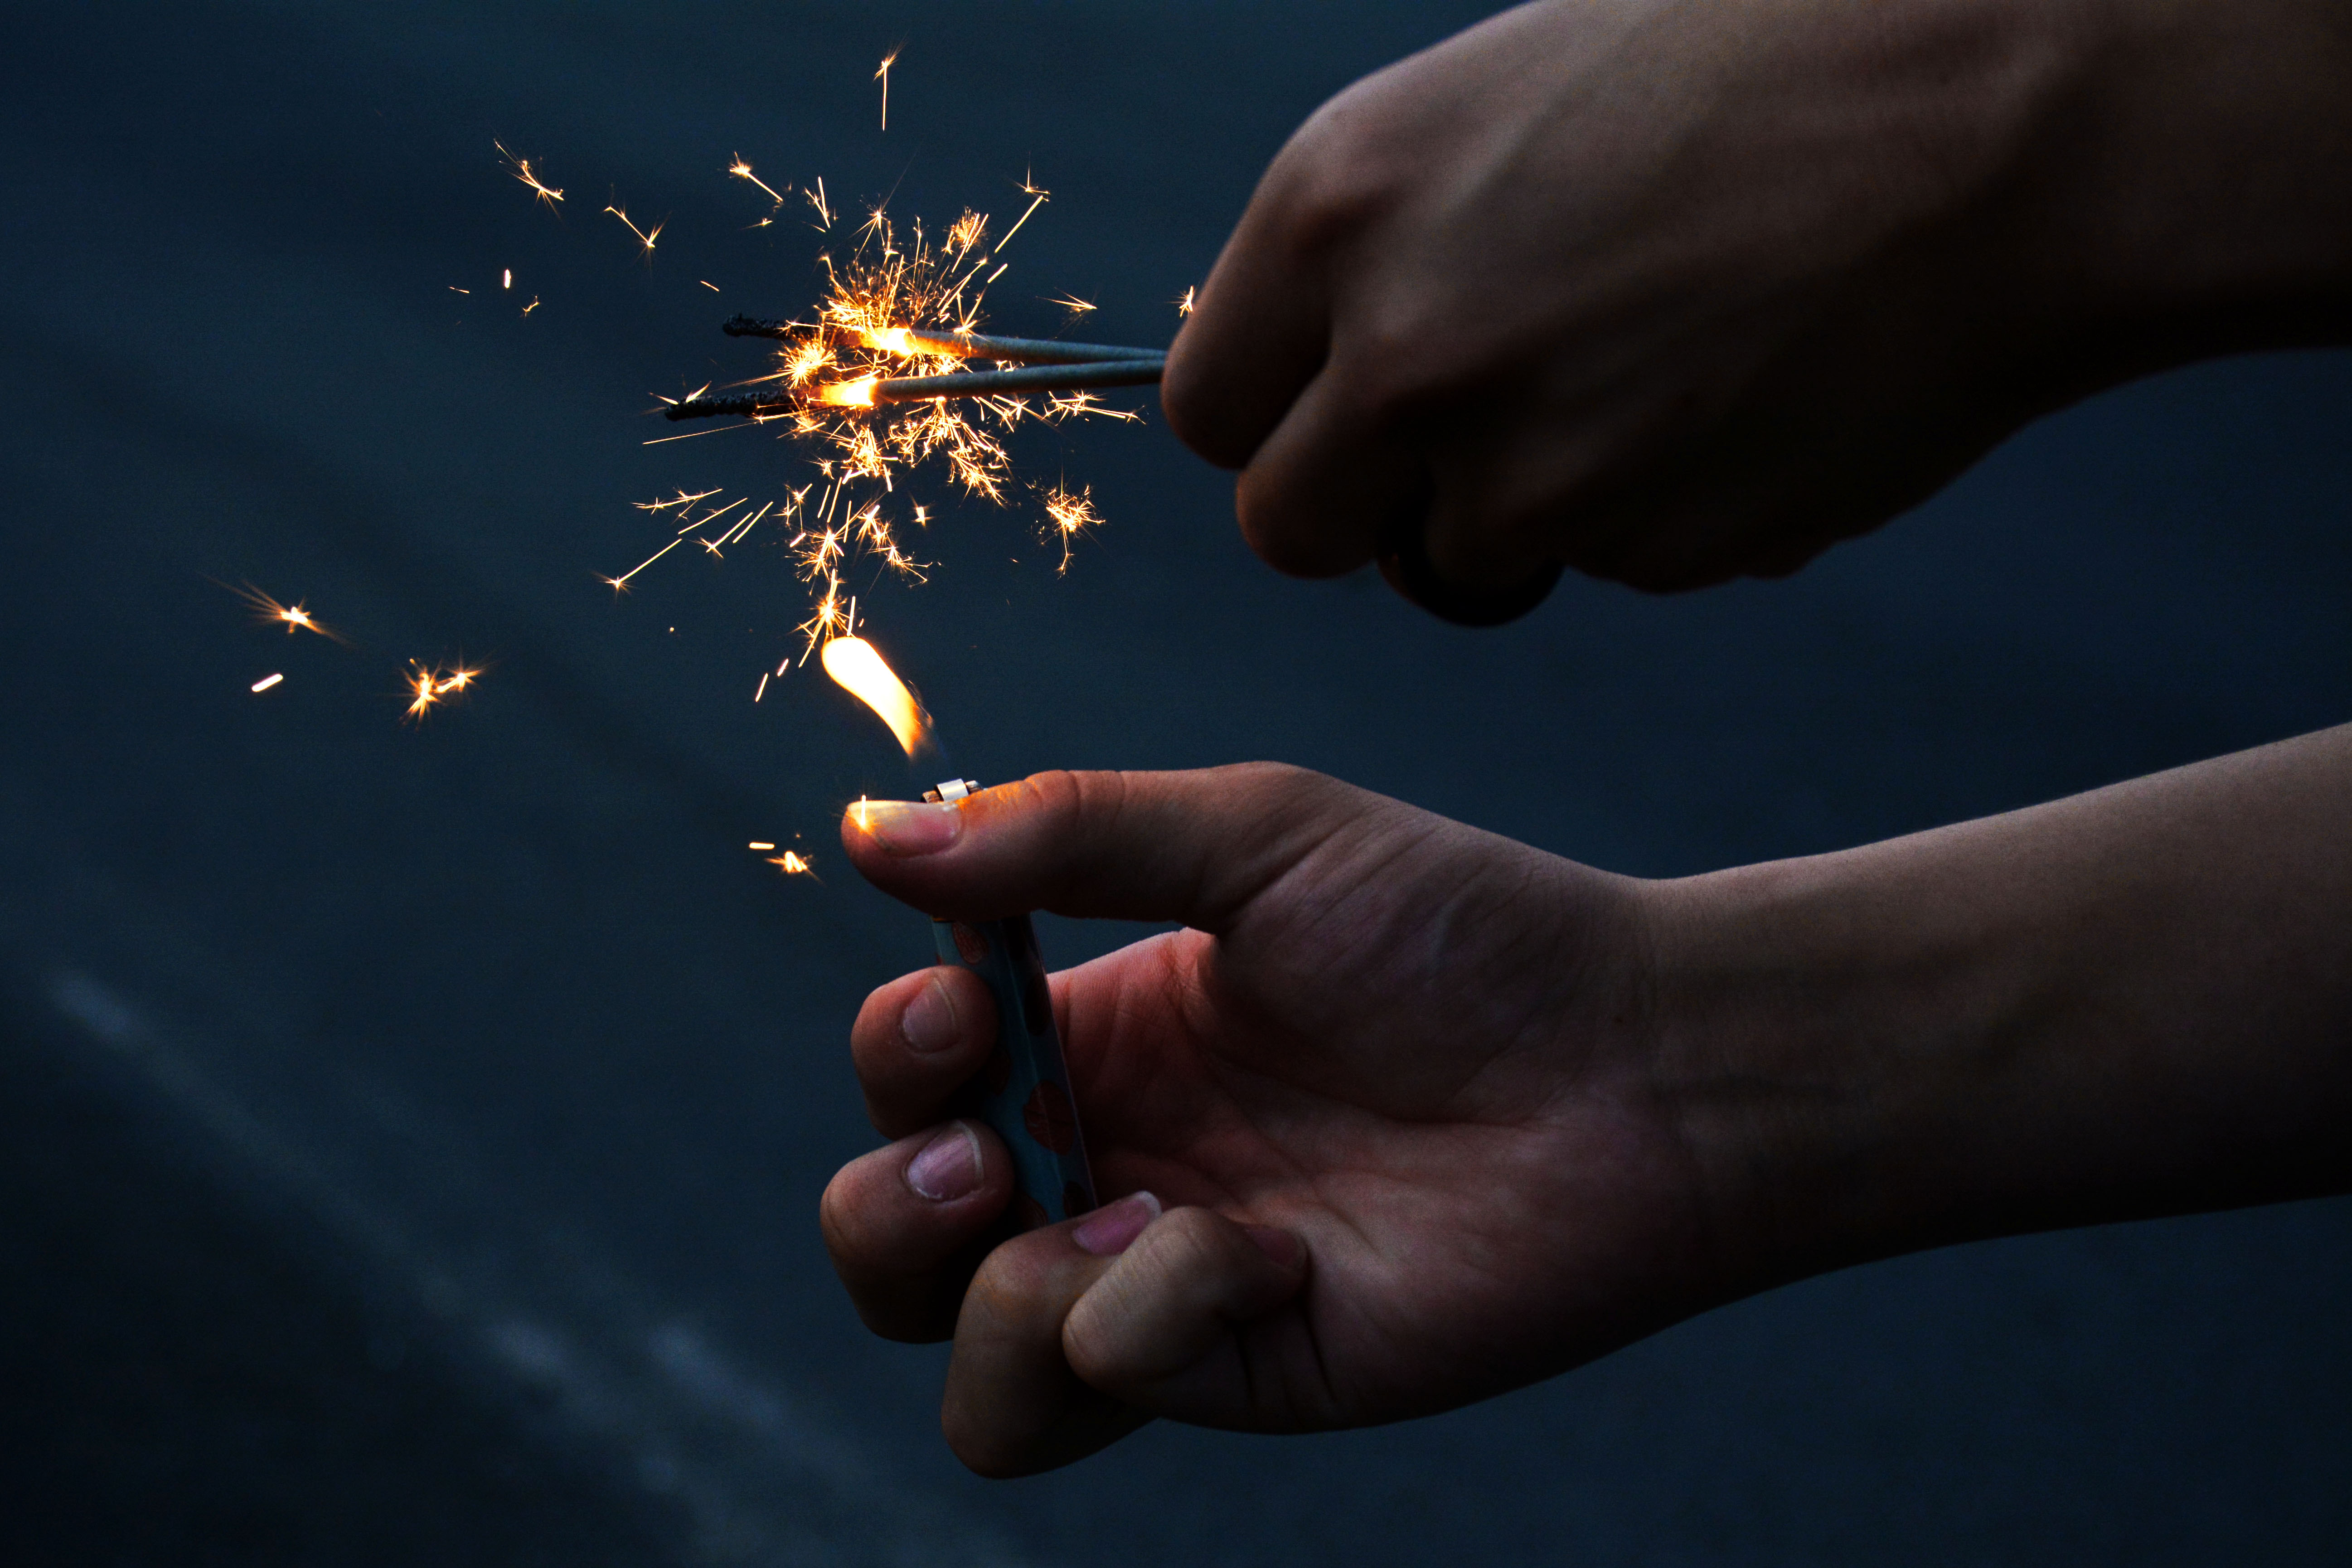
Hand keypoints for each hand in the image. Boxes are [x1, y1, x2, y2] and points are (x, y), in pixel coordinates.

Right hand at [821, 734, 2351, 1475]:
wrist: (1633, 1064)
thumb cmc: (1462, 930)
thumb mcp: (1259, 835)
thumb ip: (1064, 833)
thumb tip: (870, 834)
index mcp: (1102, 1037)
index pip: (911, 1076)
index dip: (897, 1051)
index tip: (965, 1001)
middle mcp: (1112, 1164)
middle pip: (893, 1242)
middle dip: (884, 1204)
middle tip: (979, 1147)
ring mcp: (1168, 1280)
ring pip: (965, 1364)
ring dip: (986, 1294)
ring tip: (1103, 1212)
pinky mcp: (1239, 1366)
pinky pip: (1102, 1382)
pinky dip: (1151, 1313)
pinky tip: (1265, 1251)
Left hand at [1162, 0, 2351, 603]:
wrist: (1990, 118)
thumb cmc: (1754, 65)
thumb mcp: (1500, 103)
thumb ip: (1382, 247)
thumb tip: (1328, 360)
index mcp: (1337, 208)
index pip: (1209, 408)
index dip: (1278, 422)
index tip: (1339, 416)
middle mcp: (1404, 348)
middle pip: (1290, 526)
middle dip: (1367, 506)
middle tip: (1471, 444)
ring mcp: (1526, 464)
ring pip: (1455, 563)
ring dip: (1527, 511)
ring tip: (1656, 375)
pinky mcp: (1648, 543)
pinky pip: (1605, 565)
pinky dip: (1653, 514)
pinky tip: (1738, 399)